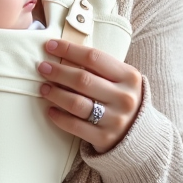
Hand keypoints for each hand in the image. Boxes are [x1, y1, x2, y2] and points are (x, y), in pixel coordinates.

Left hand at [37, 39, 142, 153]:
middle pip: (82, 80)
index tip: (50, 45)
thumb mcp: (121, 80)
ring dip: (55, 94)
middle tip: (42, 67)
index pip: (94, 58)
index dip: (69, 49)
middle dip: (58, 72)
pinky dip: (59, 117)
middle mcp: (124, 98)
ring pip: (76, 103)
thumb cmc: (122, 100)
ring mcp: (115, 119)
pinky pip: (75, 126)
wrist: (140, 134)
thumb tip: (63, 54)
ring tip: (43, 88)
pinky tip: (50, 110)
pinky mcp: (104, 138)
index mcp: (129, 77)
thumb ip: (100, 68)